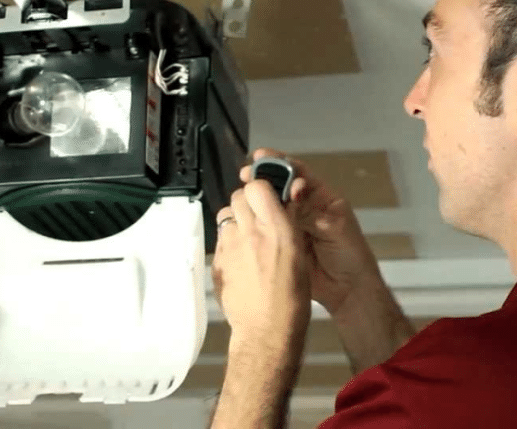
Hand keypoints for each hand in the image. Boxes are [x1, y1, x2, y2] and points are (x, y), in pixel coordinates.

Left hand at [211, 180, 312, 347]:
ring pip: (226, 217)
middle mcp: (250, 232)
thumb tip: (286, 199)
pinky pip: (221, 240)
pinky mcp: (217, 262)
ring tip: (249, 239)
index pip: (258, 186)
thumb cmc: (291, 296)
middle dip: (247, 202)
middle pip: (238, 197)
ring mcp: (229, 247)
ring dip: (236, 221)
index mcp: (276, 228)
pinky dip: (230, 243)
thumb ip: (289, 221)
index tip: (268, 195)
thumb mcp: (299, 252)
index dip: (262, 188)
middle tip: (259, 217)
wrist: (266, 330)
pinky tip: (242, 260)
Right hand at [239, 149, 382, 315]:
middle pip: (280, 187)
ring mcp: (291, 225)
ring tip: (242, 193)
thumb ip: (311, 209)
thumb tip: (292, 188)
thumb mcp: (334, 226)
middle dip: (263, 178)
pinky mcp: (282, 243)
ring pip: (271, 206)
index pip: (298, 173)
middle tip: (246, 175)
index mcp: (320, 197)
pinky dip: (255, 221)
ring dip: (256, 199)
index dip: (280, 163)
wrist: (347, 289)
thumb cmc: (350, 253)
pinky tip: (243, 216)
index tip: (261, 157)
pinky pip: (267, 228)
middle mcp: (303, 207)